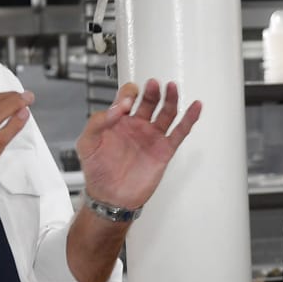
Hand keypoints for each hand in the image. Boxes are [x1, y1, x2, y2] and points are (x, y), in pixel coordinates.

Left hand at [76, 79, 201, 211]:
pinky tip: (195, 107)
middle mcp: (137, 126)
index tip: (125, 103)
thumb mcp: (87, 143)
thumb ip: (98, 122)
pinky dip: (189, 119)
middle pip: (149, 101)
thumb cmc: (98, 172)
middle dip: (152, 91)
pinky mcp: (164, 150)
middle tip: (153, 84)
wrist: (111, 197)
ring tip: (171, 87)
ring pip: (166, 112)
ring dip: (170, 99)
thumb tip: (117, 108)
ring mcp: (152, 137)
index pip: (126, 98)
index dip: (127, 95)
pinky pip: (180, 132)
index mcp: (118, 121)